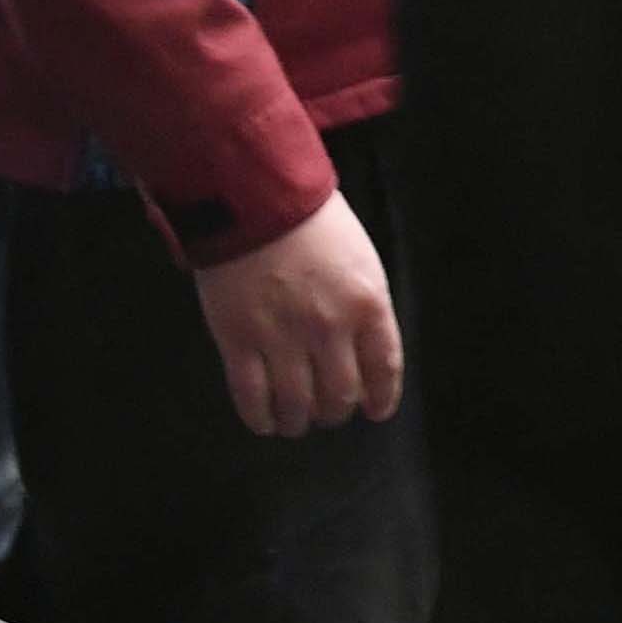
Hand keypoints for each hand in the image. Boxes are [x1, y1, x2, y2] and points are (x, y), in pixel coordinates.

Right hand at [190, 190, 402, 436]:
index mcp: (367, 304)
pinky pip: (252, 396)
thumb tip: (365, 354)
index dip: (381, 398)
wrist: (257, 200)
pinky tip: (265, 422)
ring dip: (300, 421)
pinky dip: (261, 418)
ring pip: (297, 404)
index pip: (383, 368)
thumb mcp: (362, 261)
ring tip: (297, 422)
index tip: (375, 411)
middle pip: (340, 394)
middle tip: (328, 411)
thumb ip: (366, 308)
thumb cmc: (315, 225)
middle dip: (336, 410)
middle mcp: (329, 327)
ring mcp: (281, 337)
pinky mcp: (238, 340)